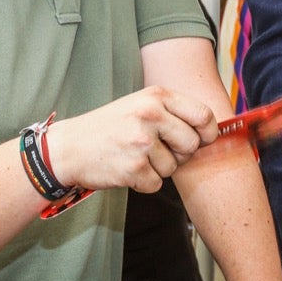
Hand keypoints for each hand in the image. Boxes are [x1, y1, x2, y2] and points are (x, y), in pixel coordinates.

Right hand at [44, 85, 219, 193]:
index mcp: (156, 96)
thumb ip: (173, 112)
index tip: (201, 139)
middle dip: (180, 154)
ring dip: (158, 168)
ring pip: (174, 167)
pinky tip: (126, 169)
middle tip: (158, 151)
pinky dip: (144, 182)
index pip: (203, 115)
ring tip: (134, 156)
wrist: (68, 148)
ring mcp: (141, 142)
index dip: (207, 132)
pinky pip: (157, 184)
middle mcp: (150, 115)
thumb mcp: (140, 105)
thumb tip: (212, 132)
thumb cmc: (109, 127)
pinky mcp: (133, 168)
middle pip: (192, 144)